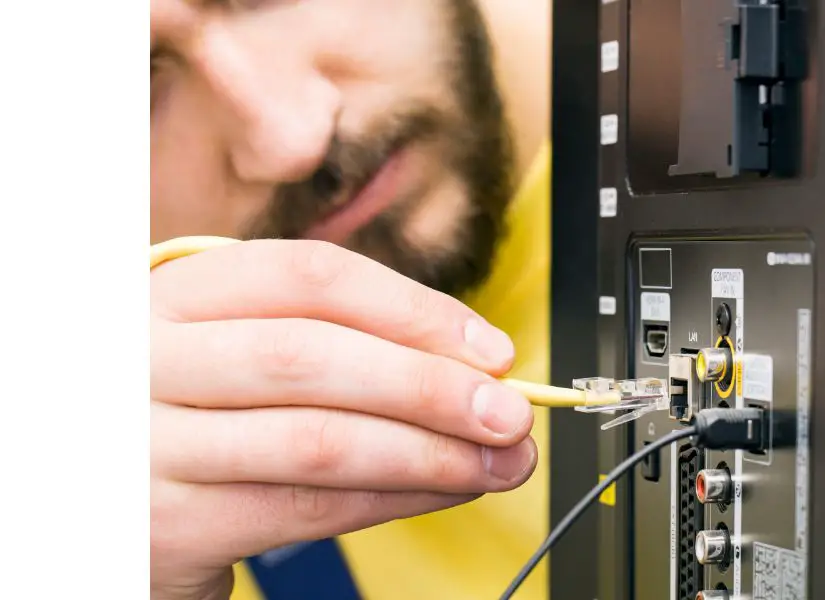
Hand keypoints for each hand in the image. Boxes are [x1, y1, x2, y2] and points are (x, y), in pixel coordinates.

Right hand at [150, 239, 535, 599]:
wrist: (100, 512)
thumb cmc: (190, 421)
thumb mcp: (237, 356)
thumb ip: (335, 346)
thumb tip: (472, 365)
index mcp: (174, 293)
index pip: (307, 276)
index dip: (413, 310)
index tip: (489, 348)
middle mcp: (145, 357)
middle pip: (313, 354)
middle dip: (430, 385)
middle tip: (511, 413)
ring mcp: (144, 443)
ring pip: (316, 440)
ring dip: (429, 454)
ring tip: (496, 462)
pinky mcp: (163, 524)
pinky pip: (302, 509)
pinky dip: (390, 499)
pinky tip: (440, 492)